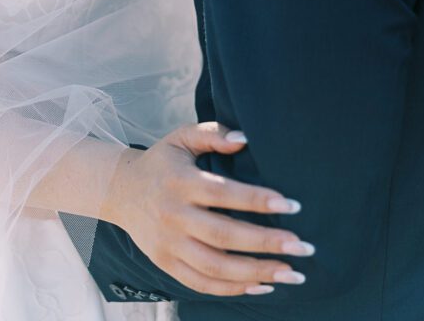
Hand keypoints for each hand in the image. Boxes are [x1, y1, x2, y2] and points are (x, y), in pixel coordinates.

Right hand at [102, 122, 314, 296]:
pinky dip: (234, 289)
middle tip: (302, 247)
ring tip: (291, 272)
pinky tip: (262, 284)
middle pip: (224, 236)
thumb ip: (212, 135)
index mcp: (180, 182)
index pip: (224, 194)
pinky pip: (202, 283)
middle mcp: (173, 215)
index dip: (258, 200)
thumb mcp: (181, 137)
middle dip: (266, 243)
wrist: (121, 190)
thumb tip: (245, 140)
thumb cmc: (162, 161)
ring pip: (216, 267)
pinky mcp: (166, 264)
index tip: (291, 205)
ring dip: (257, 272)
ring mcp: (168, 244)